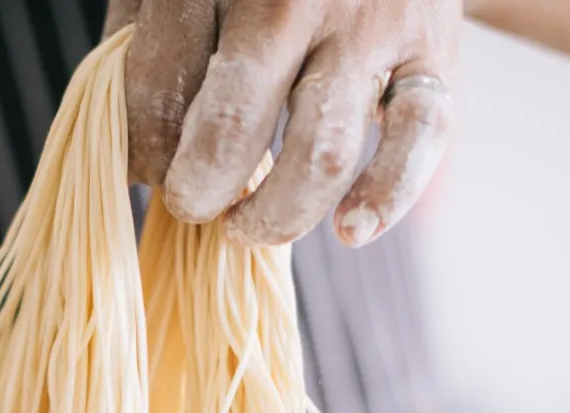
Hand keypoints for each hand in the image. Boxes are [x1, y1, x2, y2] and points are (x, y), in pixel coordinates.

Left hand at [106, 0, 459, 246]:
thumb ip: (151, 50)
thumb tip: (135, 157)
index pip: (160, 86)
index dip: (141, 151)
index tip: (145, 169)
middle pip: (235, 122)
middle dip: (200, 188)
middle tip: (191, 206)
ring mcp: (372, 24)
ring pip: (322, 151)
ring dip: (276, 213)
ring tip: (245, 228)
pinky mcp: (434, 53)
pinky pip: (421, 138)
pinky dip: (387, 196)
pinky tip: (351, 230)